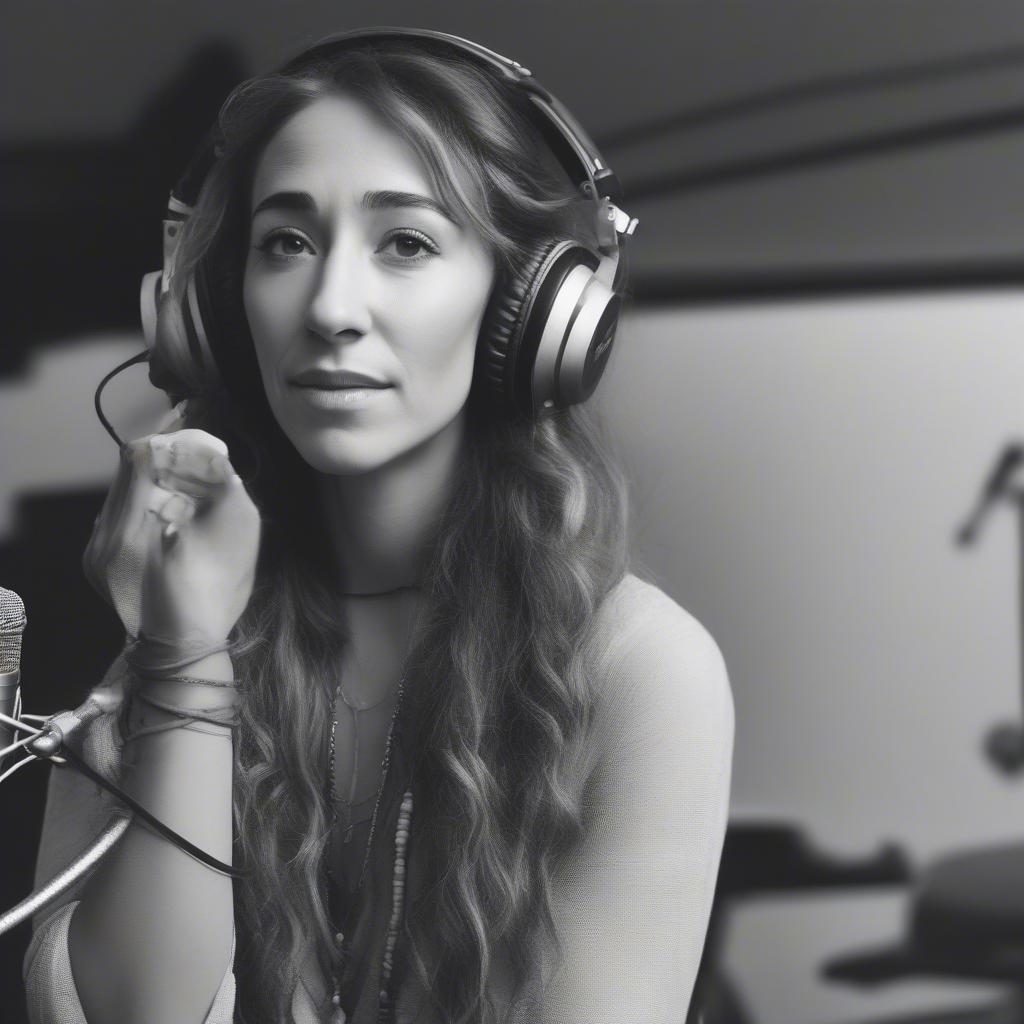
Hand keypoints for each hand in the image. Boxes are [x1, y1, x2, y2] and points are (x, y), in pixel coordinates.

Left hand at [83, 429, 261, 644]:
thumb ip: (219, 486)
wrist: (185, 649)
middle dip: (160, 455)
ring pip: (120, 493)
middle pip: (126, 473)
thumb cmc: (216, 594)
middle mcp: (103, 537)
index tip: (193, 425)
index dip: (168, 437)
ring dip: (151, 478)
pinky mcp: (97, 562)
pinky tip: (168, 507)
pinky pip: (119, 515)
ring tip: (183, 474)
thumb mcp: (232, 535)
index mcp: (130, 532)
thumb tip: (210, 451)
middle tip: (192, 445)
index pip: (139, 460)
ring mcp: (95, 552)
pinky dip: (143, 502)